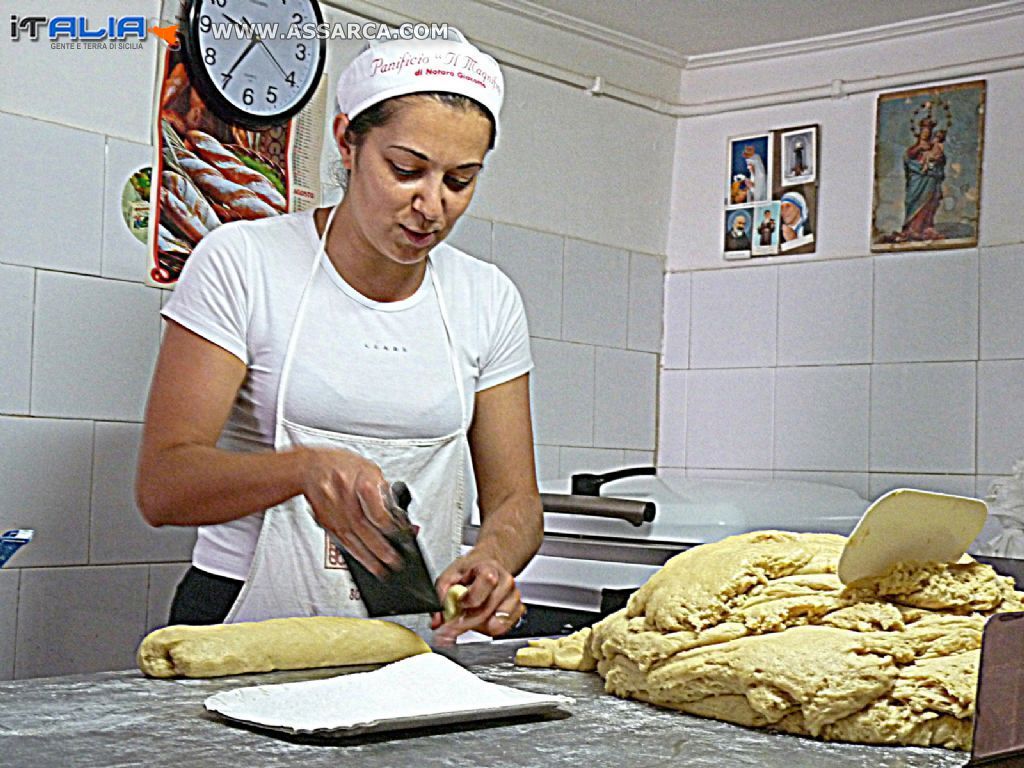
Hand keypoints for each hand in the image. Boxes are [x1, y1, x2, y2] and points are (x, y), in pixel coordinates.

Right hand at [298, 447, 400, 576]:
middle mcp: (347, 501)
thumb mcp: (370, 469)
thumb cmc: (342, 465)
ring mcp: (335, 514)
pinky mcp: (327, 523)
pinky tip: (363, 562)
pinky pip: (342, 542)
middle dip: (382, 550)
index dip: (392, 528)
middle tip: (395, 562)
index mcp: (362, 484)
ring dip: (368, 558)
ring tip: (381, 570)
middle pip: (367, 531)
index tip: (401, 536)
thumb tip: (397, 513)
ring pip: (353, 540)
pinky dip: (354, 554)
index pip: (379, 514)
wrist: (310, 467)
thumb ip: (383, 490)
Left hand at [430, 553, 525, 645]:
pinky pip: (503, 629)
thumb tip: (437, 621)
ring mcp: (513, 596)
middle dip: (464, 624)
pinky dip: (487, 630)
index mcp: (489, 568)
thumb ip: (441, 595)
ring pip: (495, 624)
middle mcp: (505, 581)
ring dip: (476, 627)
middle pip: (487, 610)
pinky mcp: (518, 609)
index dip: (470, 598)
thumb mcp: (450, 575)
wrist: (488, 566)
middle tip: (448, 631)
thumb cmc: (470, 571)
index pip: (486, 581)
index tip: (459, 603)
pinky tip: (478, 622)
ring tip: (466, 620)